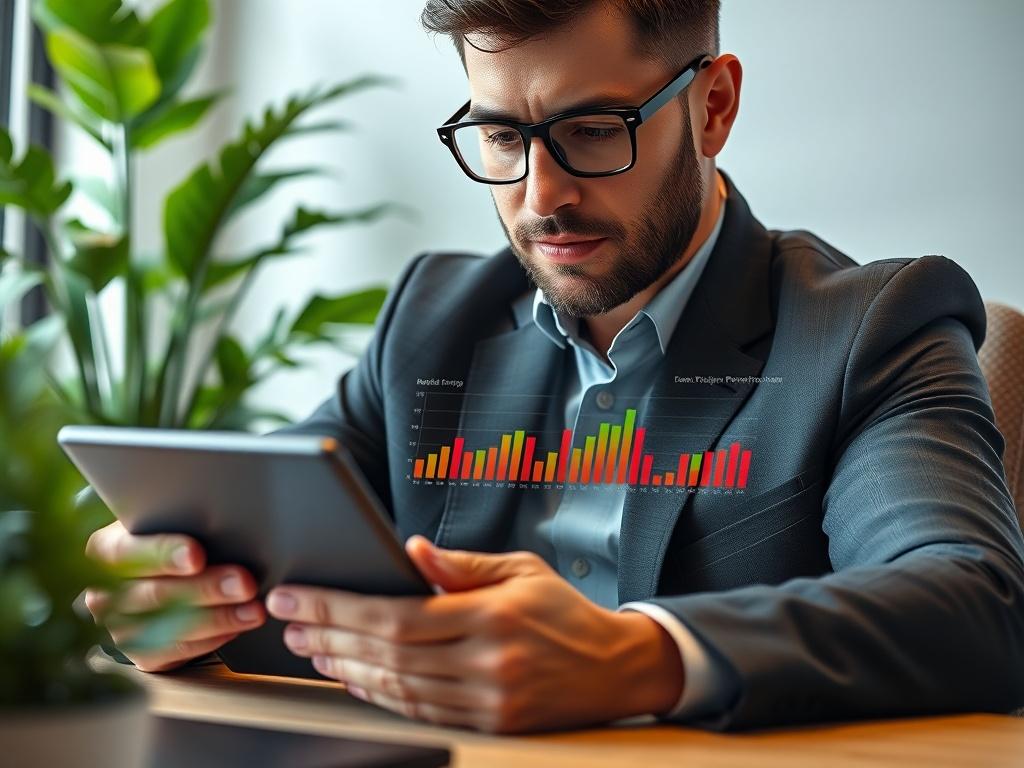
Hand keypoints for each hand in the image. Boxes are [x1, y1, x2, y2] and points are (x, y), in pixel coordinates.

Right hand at [84, 520, 265, 671]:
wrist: (151, 578)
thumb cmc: (167, 540)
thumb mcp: (164, 522)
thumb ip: (181, 521)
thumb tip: (225, 517)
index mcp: (105, 551)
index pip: (127, 552)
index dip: (163, 553)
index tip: (196, 555)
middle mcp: (105, 594)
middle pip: (157, 593)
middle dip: (206, 588)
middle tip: (243, 583)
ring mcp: (120, 629)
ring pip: (172, 626)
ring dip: (220, 618)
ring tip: (253, 609)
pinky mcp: (143, 656)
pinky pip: (181, 650)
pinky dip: (215, 638)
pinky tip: (240, 625)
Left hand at [267, 536, 683, 732]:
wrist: (615, 667)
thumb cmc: (564, 611)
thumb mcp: (520, 570)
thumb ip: (461, 564)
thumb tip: (409, 551)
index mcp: (493, 615)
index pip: (398, 614)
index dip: (339, 608)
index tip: (298, 598)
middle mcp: (489, 661)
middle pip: (388, 653)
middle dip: (329, 637)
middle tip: (289, 624)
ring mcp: (489, 699)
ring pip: (399, 688)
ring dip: (347, 669)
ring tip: (311, 651)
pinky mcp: (492, 725)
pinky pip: (422, 712)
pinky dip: (382, 697)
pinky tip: (355, 680)